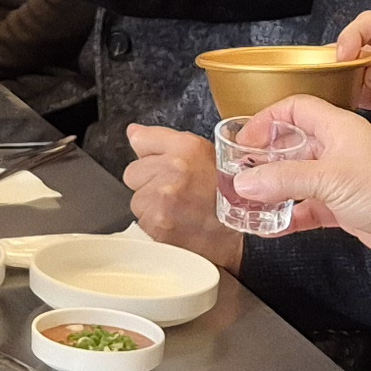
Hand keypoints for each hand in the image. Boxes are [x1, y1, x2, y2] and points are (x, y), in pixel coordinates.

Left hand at [124, 126, 242, 269]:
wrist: (238, 237)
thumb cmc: (227, 197)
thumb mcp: (204, 154)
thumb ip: (163, 140)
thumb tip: (134, 133)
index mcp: (187, 149)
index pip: (141, 141)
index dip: (153, 156)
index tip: (166, 166)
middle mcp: (174, 171)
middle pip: (132, 173)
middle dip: (149, 183)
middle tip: (177, 193)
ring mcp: (162, 201)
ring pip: (136, 201)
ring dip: (151, 207)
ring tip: (178, 210)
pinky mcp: (155, 227)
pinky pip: (140, 223)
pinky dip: (153, 226)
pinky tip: (174, 225)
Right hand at [229, 97, 370, 297]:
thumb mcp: (331, 180)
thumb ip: (285, 179)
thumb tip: (244, 183)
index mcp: (339, 127)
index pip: (296, 108)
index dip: (267, 120)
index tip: (244, 141)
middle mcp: (339, 149)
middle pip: (293, 144)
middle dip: (264, 157)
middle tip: (237, 172)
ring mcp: (342, 179)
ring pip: (298, 179)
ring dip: (273, 189)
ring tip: (245, 202)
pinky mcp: (346, 207)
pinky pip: (309, 208)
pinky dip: (290, 215)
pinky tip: (270, 226)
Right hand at [335, 13, 370, 154]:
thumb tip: (363, 69)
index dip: (352, 36)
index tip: (342, 56)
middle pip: (358, 45)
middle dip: (340, 58)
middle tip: (327, 76)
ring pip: (356, 70)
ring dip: (342, 79)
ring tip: (329, 92)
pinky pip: (362, 93)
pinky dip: (349, 97)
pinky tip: (341, 104)